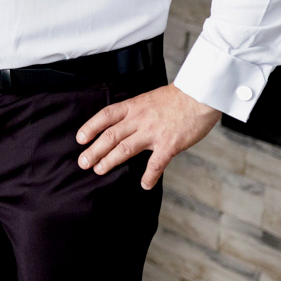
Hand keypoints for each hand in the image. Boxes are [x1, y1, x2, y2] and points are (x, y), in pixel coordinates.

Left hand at [76, 84, 220, 189]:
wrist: (200, 95)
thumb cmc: (177, 97)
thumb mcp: (149, 98)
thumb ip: (136, 112)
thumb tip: (125, 124)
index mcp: (133, 106)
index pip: (106, 116)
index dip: (90, 127)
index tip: (80, 139)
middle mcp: (139, 119)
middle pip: (110, 136)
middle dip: (94, 150)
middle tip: (82, 162)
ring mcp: (153, 133)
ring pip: (125, 149)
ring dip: (110, 161)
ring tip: (98, 170)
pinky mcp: (169, 145)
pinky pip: (155, 164)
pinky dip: (149, 176)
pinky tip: (144, 185)